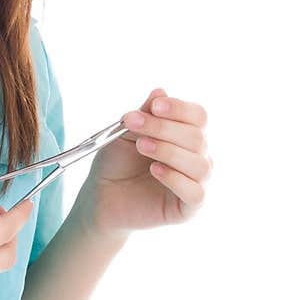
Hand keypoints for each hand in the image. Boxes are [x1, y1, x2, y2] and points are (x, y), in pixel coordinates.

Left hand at [79, 88, 212, 237]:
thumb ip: (146, 113)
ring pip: (200, 164)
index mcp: (185, 135)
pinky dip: (176, 179)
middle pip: (197, 137)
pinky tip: (155, 170)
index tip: (155, 106)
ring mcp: (195, 183)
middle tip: (133, 124)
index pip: (198, 116)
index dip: (179, 109)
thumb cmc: (117, 162)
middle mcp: (196, 157)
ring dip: (169, 151)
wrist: (101, 195)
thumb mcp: (126, 132)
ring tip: (141, 146)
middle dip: (163, 128)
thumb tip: (160, 91)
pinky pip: (196, 193)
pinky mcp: (188, 208)